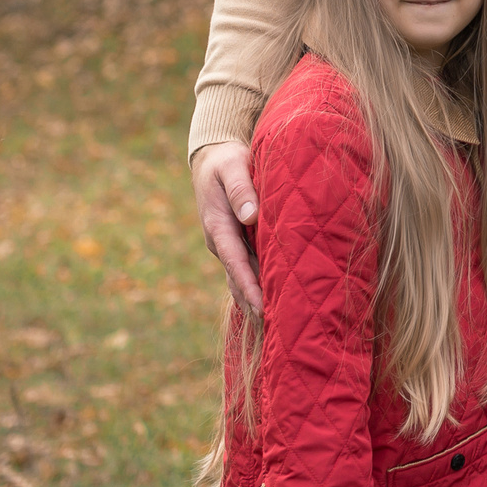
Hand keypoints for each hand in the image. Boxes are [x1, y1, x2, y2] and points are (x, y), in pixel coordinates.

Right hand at [192, 141, 262, 313]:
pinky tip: (269, 302)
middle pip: (239, 278)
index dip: (249, 286)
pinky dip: (256, 286)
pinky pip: (246, 268)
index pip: (236, 263)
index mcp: (218, 226)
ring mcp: (228, 244)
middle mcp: (221, 241)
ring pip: (242, 277)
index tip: (261, 307)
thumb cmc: (225, 161)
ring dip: (255, 299)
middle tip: (274, 327)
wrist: (212, 160)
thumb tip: (251, 215)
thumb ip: (241, 189)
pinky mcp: (236, 242)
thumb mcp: (232, 166)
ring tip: (273, 324)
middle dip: (254, 303)